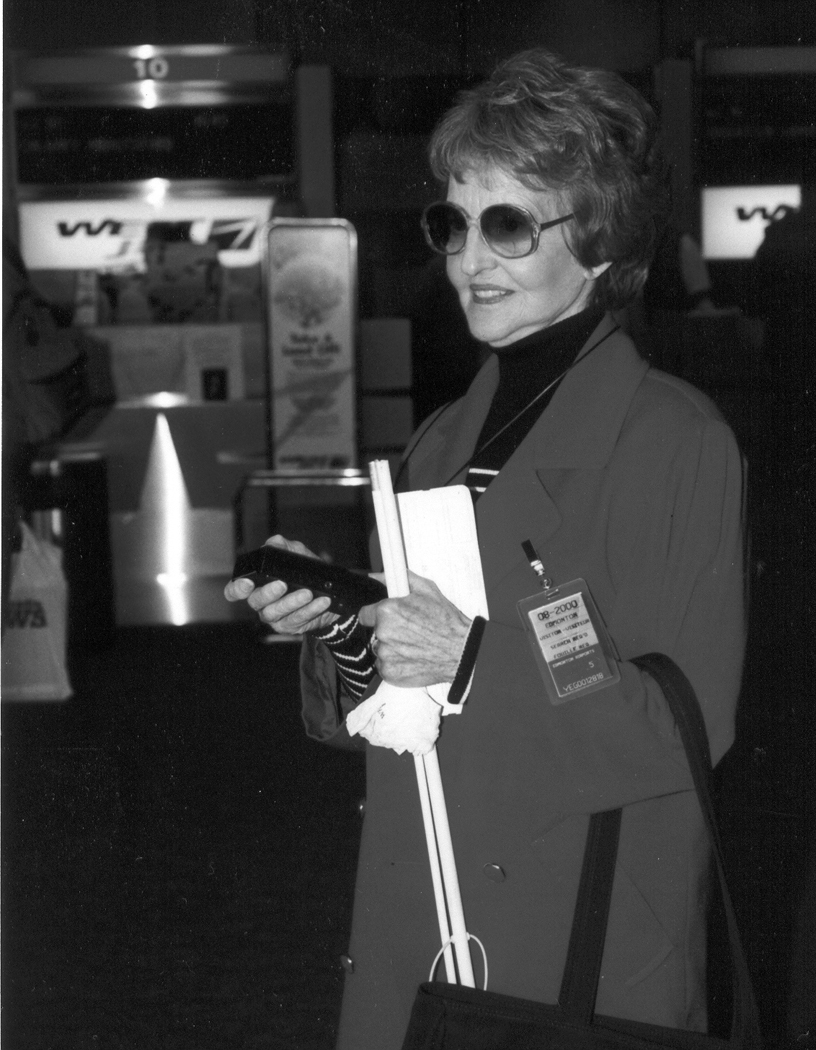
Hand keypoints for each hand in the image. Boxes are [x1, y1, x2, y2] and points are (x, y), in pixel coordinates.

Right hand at [223, 535, 338, 635]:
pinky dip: (310, 610)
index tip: (247, 583)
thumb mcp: (297, 554)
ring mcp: (273, 616)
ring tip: (308, 593)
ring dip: (292, 602)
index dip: (236, 589)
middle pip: (256, 601)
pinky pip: (296, 620)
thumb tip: (274, 542)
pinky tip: (321, 601)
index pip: (235, 590)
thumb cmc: (305, 572)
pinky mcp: (288, 626)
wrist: (328, 594)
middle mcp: (261, 602)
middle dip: (268, 593)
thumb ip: (284, 546)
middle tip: (283, 584)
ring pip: (276, 612)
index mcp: (257, 584)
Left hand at [359, 570, 470, 687]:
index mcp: (387, 611)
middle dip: (389, 632)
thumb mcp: (426, 590)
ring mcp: (385, 654)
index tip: (385, 619)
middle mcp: (383, 633)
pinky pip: (385, 666)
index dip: (376, 616)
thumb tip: (378, 575)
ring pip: (381, 650)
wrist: (461, 651)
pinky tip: (412, 659)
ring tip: (414, 646)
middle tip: (409, 632)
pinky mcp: (389, 672)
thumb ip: (398, 579)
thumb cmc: (447, 622)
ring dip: (392, 648)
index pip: (364, 614)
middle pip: (376, 633)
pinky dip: (396, 664)